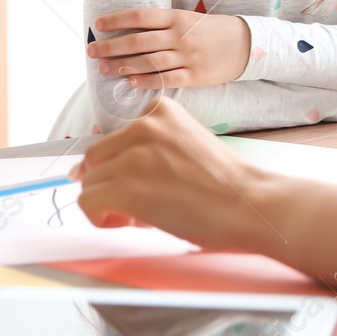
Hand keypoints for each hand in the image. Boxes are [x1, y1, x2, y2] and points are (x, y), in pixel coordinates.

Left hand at [72, 98, 272, 250]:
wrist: (249, 202)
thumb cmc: (224, 183)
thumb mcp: (185, 144)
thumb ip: (149, 149)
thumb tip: (93, 172)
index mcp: (159, 111)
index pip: (113, 139)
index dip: (119, 166)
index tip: (138, 183)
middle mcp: (142, 127)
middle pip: (94, 159)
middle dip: (108, 184)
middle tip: (137, 205)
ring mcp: (132, 157)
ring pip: (89, 183)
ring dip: (107, 204)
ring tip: (139, 217)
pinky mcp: (126, 188)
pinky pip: (87, 203)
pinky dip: (99, 218)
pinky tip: (127, 223)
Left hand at [89, 9, 249, 89]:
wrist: (245, 45)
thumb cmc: (211, 31)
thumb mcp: (188, 19)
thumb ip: (162, 25)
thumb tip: (129, 31)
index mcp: (177, 18)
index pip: (141, 17)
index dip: (117, 20)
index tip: (97, 24)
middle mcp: (179, 36)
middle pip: (139, 41)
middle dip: (111, 46)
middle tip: (91, 51)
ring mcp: (187, 57)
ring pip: (148, 61)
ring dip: (122, 65)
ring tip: (103, 69)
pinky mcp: (194, 76)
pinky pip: (165, 79)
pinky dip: (146, 81)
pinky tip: (129, 82)